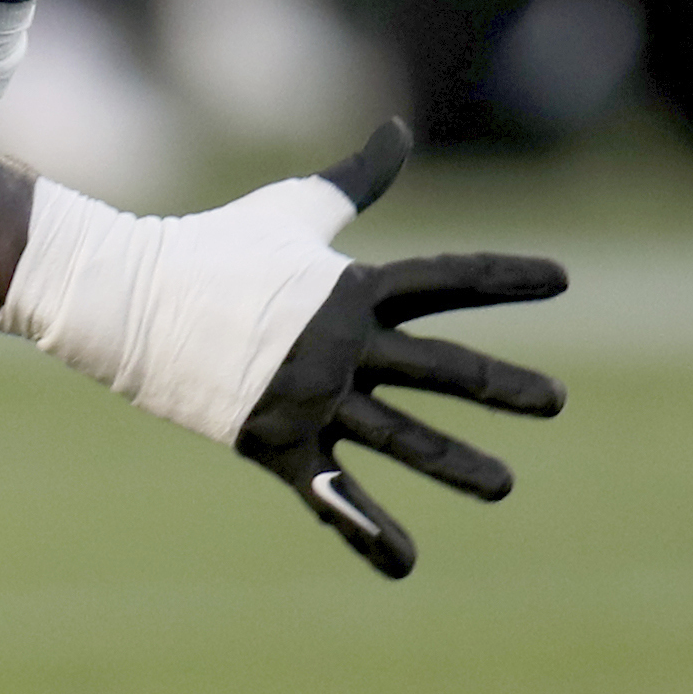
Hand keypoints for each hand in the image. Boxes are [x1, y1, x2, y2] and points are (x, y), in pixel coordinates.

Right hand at [225, 124, 567, 579]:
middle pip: (442, 368)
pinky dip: (369, 533)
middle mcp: (343, 345)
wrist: (130, 300)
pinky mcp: (278, 444)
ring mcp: (312, 399)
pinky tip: (406, 563)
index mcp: (354, 288)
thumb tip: (399, 130)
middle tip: (556, 402)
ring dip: (458, 465)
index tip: (562, 280)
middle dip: (503, 385)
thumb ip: (357, 181)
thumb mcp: (293, 207)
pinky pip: (335, 497)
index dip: (505, 277)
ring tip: (504, 488)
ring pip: (402, 439)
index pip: (446, 279)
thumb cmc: (214, 246)